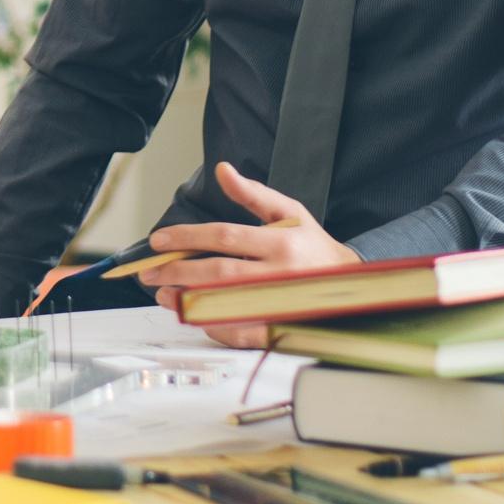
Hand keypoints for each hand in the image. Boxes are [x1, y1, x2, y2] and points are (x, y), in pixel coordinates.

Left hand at [148, 162, 358, 346]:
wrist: (353, 284)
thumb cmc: (314, 246)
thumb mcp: (290, 212)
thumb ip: (254, 194)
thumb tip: (223, 170)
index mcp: (282, 241)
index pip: (225, 236)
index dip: (188, 238)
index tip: (159, 240)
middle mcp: (281, 274)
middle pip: (220, 273)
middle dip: (178, 271)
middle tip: (150, 271)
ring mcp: (281, 305)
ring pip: (226, 304)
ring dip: (188, 300)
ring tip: (163, 294)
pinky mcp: (282, 328)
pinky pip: (242, 332)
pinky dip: (215, 327)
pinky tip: (195, 316)